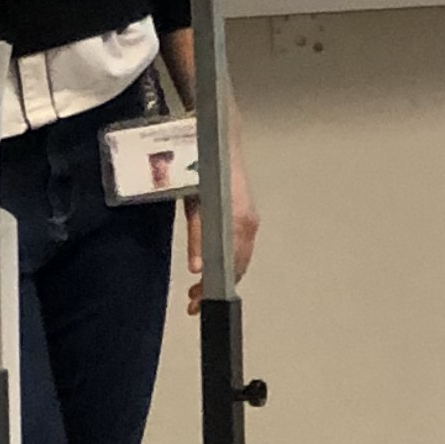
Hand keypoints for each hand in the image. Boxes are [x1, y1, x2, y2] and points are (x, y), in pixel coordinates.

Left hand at [188, 151, 258, 311]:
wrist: (221, 140)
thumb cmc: (203, 169)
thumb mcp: (195, 204)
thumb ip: (198, 236)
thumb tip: (198, 268)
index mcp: (238, 222)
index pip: (230, 267)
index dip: (213, 288)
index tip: (196, 302)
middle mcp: (249, 224)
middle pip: (237, 267)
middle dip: (216, 287)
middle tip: (193, 301)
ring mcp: (251, 220)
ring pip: (240, 258)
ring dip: (222, 276)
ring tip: (199, 290)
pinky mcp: (249, 216)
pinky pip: (242, 247)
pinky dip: (229, 262)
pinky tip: (213, 266)